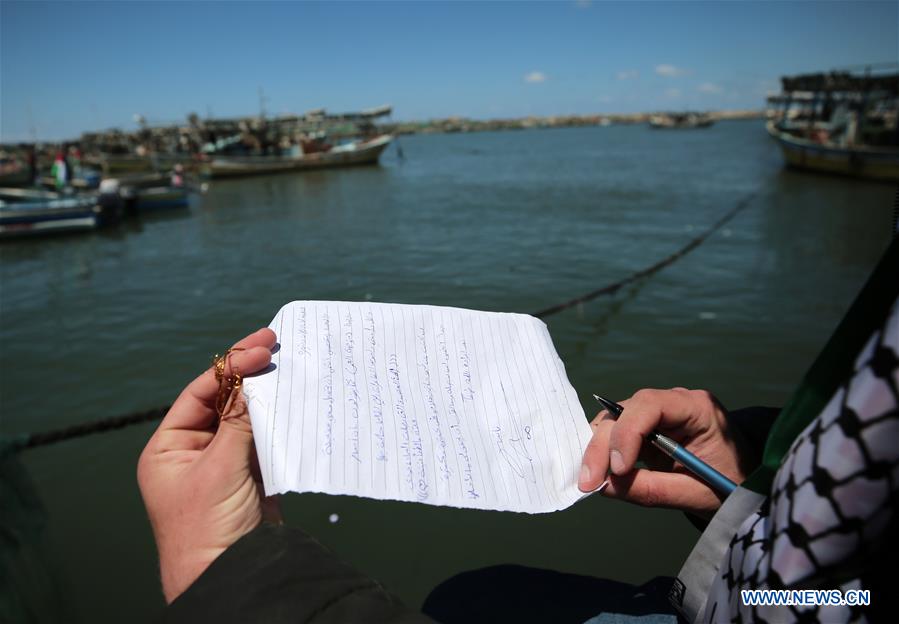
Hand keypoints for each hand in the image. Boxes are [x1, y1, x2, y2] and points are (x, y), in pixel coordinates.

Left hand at [137, 328, 279, 602]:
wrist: (231, 578)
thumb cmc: (206, 531)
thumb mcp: (219, 470)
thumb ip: (237, 424)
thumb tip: (250, 383)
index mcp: (169, 449)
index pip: (200, 394)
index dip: (229, 368)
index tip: (259, 348)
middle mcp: (194, 452)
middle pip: (223, 402)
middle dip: (248, 376)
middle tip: (274, 344)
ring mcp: (225, 464)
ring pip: (247, 418)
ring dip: (267, 396)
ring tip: (289, 367)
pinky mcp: (252, 477)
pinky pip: (265, 439)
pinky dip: (279, 421)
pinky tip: (294, 402)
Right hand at [577, 388, 751, 517]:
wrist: (743, 483)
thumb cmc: (731, 484)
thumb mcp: (697, 493)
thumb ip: (654, 490)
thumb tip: (605, 487)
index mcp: (697, 408)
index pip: (651, 405)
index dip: (628, 433)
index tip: (618, 468)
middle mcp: (673, 402)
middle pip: (626, 412)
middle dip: (603, 446)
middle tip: (588, 482)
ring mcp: (657, 414)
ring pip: (615, 421)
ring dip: (597, 450)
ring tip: (588, 482)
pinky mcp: (646, 429)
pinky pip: (617, 433)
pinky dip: (603, 453)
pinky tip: (595, 474)